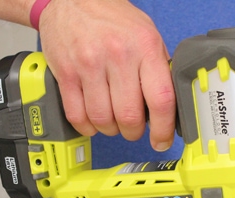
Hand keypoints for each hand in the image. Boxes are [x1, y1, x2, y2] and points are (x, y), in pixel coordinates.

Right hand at [38, 0, 175, 149]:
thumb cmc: (113, 20)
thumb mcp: (147, 36)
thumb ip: (158, 70)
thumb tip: (170, 108)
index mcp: (145, 47)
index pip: (160, 100)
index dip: (163, 129)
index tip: (161, 141)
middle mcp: (117, 55)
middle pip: (129, 117)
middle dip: (133, 132)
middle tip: (133, 128)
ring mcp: (88, 64)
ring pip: (103, 120)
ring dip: (110, 129)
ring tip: (112, 120)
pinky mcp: (65, 73)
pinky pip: (77, 115)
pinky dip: (87, 126)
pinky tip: (93, 120)